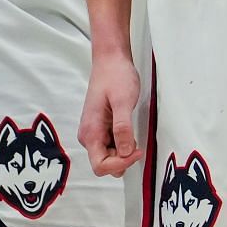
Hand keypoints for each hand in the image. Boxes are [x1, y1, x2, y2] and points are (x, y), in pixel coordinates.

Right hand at [79, 51, 140, 176]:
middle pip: (105, 164)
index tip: (137, 150)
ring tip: (131, 129)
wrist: (111, 61)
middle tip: (136, 139)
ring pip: (110, 157)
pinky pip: (112, 146)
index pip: (100, 166)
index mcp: (90, 132)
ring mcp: (94, 133)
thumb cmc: (115, 76)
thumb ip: (123, 128)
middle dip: (123, 158)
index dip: (121, 163)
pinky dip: (123, 143)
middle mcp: (89, 136)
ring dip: (124, 151)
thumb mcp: (123, 102)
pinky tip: (128, 127)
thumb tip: (126, 152)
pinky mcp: (101, 129)